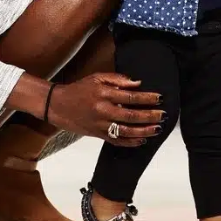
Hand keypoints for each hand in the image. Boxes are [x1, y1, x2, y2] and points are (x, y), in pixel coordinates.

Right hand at [47, 73, 164, 147]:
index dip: (146, 98)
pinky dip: (130, 142)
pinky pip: (117, 141)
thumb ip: (117, 79)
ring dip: (144, 131)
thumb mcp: (96, 78)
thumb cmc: (78, 89)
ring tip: (157, 129)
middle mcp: (102, 110)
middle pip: (131, 115)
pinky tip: (142, 140)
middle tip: (163, 115)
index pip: (130, 96)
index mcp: (103, 94)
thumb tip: (137, 83)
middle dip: (149, 116)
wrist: (58, 105)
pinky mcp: (97, 135)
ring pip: (126, 131)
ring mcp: (100, 124)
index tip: (159, 98)